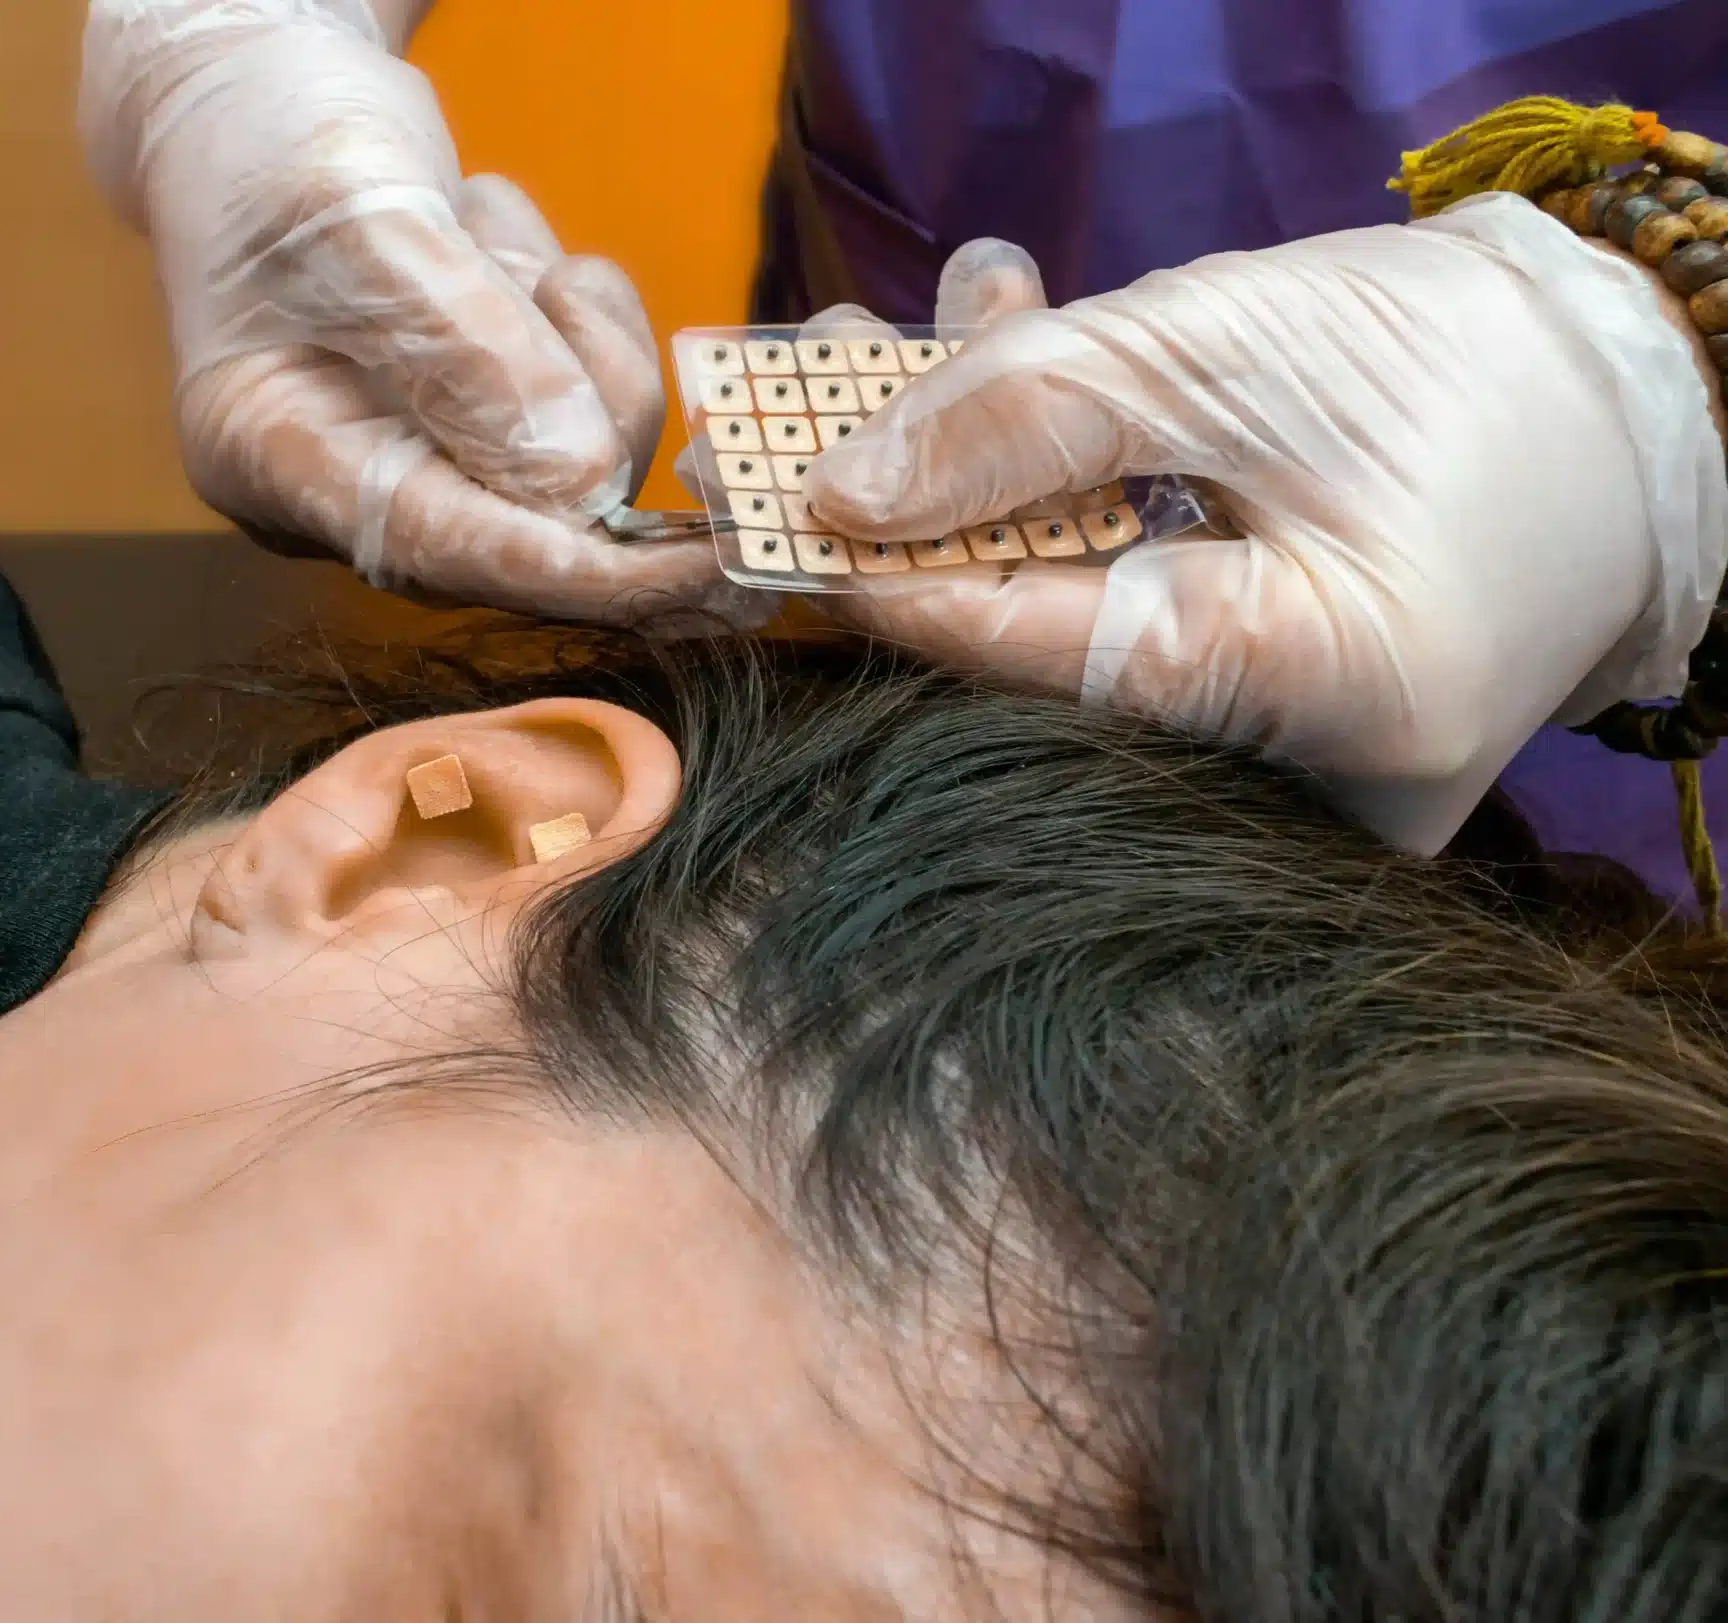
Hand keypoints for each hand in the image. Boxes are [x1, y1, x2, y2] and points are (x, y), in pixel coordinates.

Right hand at [80, 2, 740, 623]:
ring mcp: (414, 459)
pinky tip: (490, 241)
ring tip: (486, 231)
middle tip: (548, 281)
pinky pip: (586, 396)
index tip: (708, 568)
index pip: (447, 549)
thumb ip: (467, 348)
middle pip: (532, 513)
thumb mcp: (360, 220)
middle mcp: (346, 488)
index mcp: (277, 459)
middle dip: (578, 390)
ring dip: (570, 328)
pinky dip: (569, 309)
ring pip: (581, 448)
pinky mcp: (474, 423)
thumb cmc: (275, 143)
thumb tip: (580, 476)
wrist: (255, 94)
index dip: (579, 571)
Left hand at [805, 199, 1727, 851]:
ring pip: (1066, 660)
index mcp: (1332, 686)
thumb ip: (1030, 414)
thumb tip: (841, 493)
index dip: (900, 579)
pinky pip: (1121, 664)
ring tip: (883, 365)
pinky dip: (1048, 552)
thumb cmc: (1462, 363)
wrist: (1620, 414)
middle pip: (1037, 673)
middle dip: (917, 524)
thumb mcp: (1227, 344)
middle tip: (799, 419)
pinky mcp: (1270, 771)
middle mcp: (1311, 793)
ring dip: (970, 515)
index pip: (1047, 652)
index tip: (780, 516)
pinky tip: (983, 431)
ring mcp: (1294, 801)